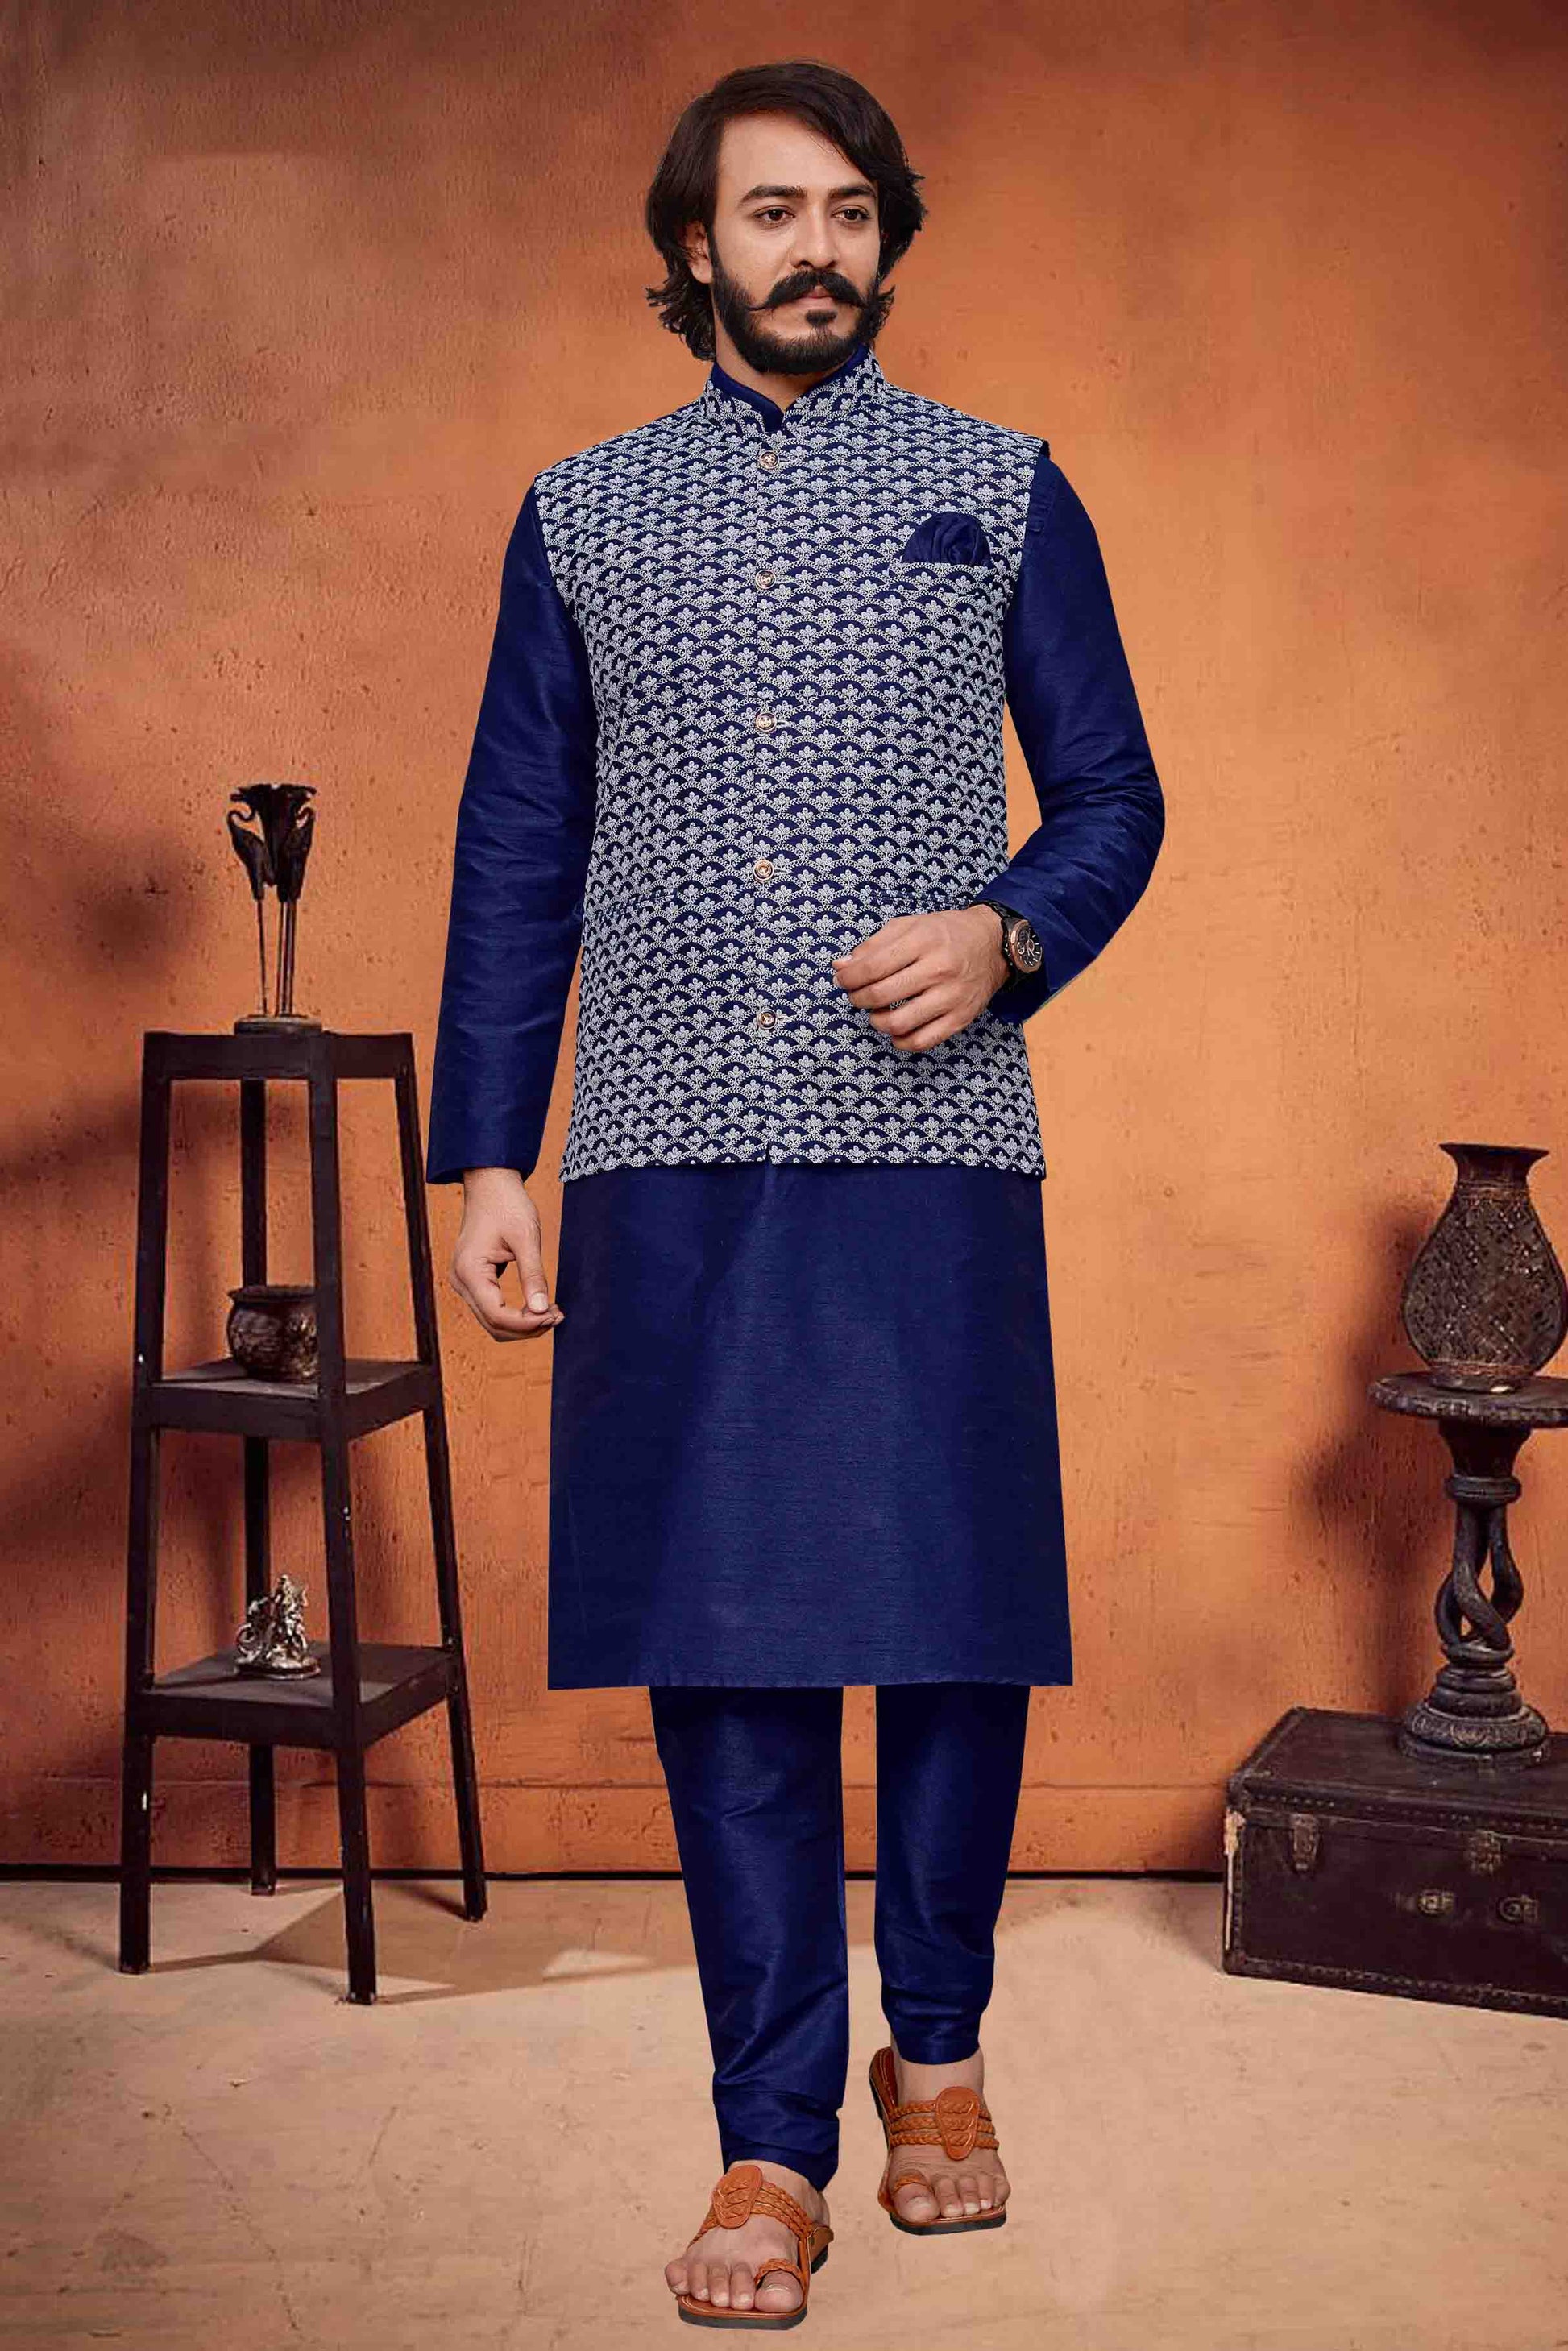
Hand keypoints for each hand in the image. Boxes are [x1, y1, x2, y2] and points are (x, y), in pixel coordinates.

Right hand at [449, 1167, 562, 1340]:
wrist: (490, 1184)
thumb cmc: (507, 1204)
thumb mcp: (526, 1238)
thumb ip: (533, 1276)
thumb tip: (541, 1310)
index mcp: (470, 1271)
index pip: (497, 1315)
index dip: (527, 1323)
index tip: (555, 1314)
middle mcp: (460, 1281)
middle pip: (493, 1325)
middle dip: (527, 1327)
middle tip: (558, 1316)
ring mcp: (463, 1282)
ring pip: (492, 1321)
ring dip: (522, 1324)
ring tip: (551, 1313)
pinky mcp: (472, 1280)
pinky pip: (492, 1308)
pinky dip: (514, 1313)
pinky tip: (537, 1306)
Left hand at [831, 905, 1008, 1051]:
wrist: (992, 945)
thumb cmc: (945, 934)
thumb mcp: (909, 926)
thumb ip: (872, 946)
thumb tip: (840, 967)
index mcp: (922, 941)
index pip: (872, 967)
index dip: (848, 978)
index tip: (843, 980)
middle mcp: (938, 969)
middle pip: (881, 995)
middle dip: (858, 999)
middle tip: (857, 995)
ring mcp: (951, 996)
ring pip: (898, 1023)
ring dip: (876, 1021)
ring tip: (876, 1013)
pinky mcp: (960, 1018)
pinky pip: (922, 1041)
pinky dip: (901, 1041)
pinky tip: (896, 1030)